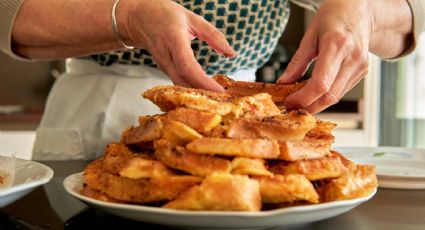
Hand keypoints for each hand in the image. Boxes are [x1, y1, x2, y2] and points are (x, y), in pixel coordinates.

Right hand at [121, 0, 235, 90]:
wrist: (138, 17)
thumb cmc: (165, 14)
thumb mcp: (192, 19)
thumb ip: (213, 35)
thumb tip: (232, 54)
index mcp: (173, 38)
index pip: (187, 66)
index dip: (203, 81)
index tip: (219, 90)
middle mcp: (165, 55)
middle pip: (182, 81)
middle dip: (203, 92)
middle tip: (223, 99)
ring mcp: (162, 64)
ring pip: (179, 84)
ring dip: (197, 92)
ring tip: (217, 97)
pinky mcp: (163, 69)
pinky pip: (177, 82)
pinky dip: (191, 88)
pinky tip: (205, 91)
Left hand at [277, 0, 411, 112]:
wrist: (360, 10)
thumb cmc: (333, 17)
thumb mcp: (310, 35)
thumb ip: (297, 62)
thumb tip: (283, 83)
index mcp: (337, 46)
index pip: (321, 84)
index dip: (303, 98)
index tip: (289, 102)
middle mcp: (352, 59)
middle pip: (329, 96)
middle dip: (308, 107)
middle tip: (291, 108)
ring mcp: (360, 67)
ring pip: (336, 97)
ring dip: (316, 104)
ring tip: (299, 101)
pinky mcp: (362, 73)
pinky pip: (341, 91)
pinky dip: (325, 96)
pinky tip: (313, 94)